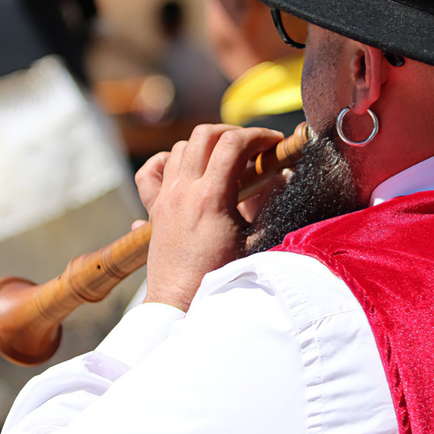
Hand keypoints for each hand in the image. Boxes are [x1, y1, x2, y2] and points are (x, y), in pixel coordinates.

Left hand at [135, 124, 282, 310]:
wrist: (181, 301)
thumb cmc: (221, 276)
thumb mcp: (255, 240)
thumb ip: (269, 205)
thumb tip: (283, 177)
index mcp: (212, 197)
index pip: (234, 143)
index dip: (258, 136)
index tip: (273, 143)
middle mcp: (184, 190)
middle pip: (205, 135)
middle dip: (233, 133)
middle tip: (251, 146)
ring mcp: (165, 197)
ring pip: (180, 147)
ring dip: (205, 146)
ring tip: (224, 159)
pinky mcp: (154, 208)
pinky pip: (150, 171)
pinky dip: (167, 161)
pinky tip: (183, 169)